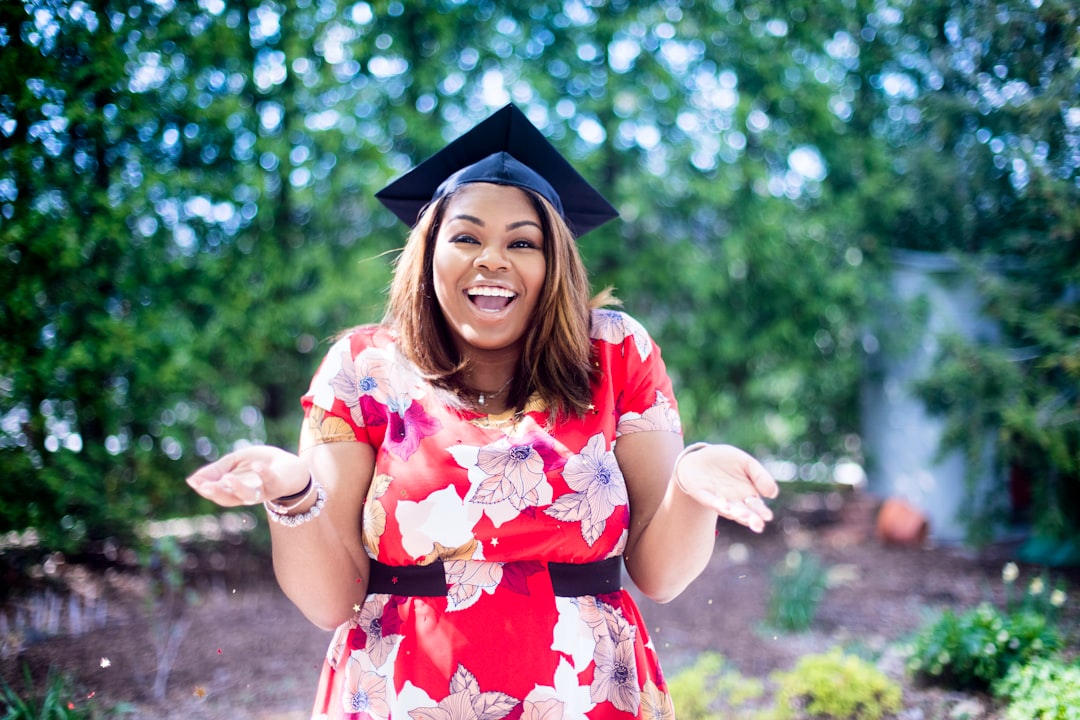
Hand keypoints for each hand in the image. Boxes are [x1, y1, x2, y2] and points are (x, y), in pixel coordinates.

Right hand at [185, 445, 306, 507]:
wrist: (290, 466)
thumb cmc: (260, 463)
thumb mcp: (236, 462)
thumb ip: (217, 470)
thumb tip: (193, 479)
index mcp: (234, 490)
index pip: (217, 493)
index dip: (205, 488)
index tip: (194, 482)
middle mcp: (247, 495)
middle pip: (229, 499)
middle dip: (216, 492)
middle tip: (204, 486)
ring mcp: (262, 491)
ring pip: (248, 495)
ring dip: (237, 487)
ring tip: (227, 478)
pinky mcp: (277, 484)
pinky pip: (270, 480)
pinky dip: (264, 473)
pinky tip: (257, 465)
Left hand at [674, 443, 778, 532]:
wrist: (700, 457)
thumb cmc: (726, 461)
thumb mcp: (747, 463)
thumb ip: (760, 476)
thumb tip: (773, 494)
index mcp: (747, 495)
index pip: (757, 507)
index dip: (762, 512)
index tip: (767, 516)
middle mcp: (734, 501)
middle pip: (744, 513)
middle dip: (751, 519)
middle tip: (758, 524)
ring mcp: (718, 499)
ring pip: (728, 509)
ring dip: (735, 513)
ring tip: (743, 515)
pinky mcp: (703, 494)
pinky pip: (710, 501)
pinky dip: (716, 504)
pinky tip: (723, 506)